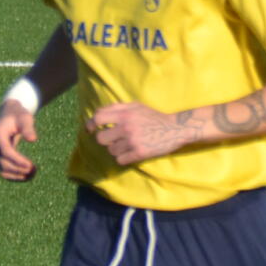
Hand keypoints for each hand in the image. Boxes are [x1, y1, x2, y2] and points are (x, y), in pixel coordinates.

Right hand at [0, 102, 38, 180]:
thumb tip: (33, 139)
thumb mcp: (25, 118)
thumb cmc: (19, 115)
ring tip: (33, 174)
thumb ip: (28, 128)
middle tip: (35, 169)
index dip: (18, 160)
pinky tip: (27, 176)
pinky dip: (14, 176)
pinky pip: (4, 171)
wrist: (9, 114)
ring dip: (17, 174)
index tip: (31, 165)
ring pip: (2, 170)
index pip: (6, 151)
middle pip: (3, 163)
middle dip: (19, 168)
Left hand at [86, 101, 202, 165]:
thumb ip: (118, 108)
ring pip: (111, 151)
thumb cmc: (153, 117)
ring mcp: (133, 141)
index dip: (90, 124)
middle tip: (112, 139)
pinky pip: (120, 160)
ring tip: (126, 145)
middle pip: (101, 138)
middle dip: (104, 140)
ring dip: (116, 149)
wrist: (175, 128)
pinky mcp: (139, 153)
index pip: (98, 118)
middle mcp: (127, 126)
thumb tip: (98, 114)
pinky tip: (131, 153)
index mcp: (125, 113)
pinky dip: (123, 158)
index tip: (90, 129)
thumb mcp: (136, 106)